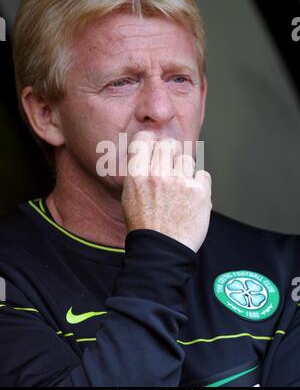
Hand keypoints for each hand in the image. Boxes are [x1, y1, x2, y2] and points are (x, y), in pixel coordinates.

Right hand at [121, 131, 211, 252]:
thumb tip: (148, 152)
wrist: (162, 251)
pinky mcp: (199, 192)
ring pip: (187, 160)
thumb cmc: (145, 225)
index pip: (144, 138)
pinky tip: (191, 200)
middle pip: (169, 144)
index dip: (151, 141)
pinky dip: (200, 186)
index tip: (155, 148)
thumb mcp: (130, 196)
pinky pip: (203, 176)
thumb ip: (139, 172)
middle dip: (171, 153)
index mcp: (137, 175)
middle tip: (172, 168)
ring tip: (180, 192)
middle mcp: (157, 174)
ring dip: (186, 173)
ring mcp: (180, 182)